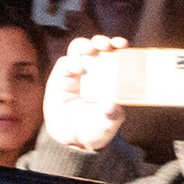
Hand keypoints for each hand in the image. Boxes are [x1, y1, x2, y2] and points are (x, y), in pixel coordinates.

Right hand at [44, 34, 129, 154]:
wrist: (74, 141)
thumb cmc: (95, 129)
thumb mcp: (109, 123)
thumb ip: (112, 115)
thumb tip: (111, 105)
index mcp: (108, 77)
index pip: (113, 56)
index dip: (117, 47)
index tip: (123, 44)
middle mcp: (92, 71)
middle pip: (95, 48)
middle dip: (100, 41)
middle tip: (106, 44)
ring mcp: (75, 74)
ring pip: (77, 50)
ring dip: (84, 45)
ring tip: (91, 49)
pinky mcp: (59, 79)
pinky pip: (64, 64)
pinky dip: (71, 62)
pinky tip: (79, 69)